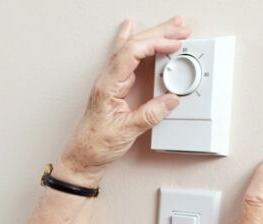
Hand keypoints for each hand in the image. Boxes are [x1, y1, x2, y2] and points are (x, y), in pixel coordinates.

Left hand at [59, 16, 189, 185]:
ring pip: (130, 49)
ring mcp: (110, 82)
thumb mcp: (126, 131)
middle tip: (180, 28)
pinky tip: (133, 31)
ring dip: (152, 36)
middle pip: (132, 46)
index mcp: (107, 85)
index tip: (174, 44)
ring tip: (171, 26)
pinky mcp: (114, 88)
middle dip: (158, 34)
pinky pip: (127, 59)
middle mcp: (107, 80)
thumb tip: (171, 100)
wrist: (82, 158)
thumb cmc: (95, 145)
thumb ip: (150, 114)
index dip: (154, 44)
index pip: (131, 53)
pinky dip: (136, 44)